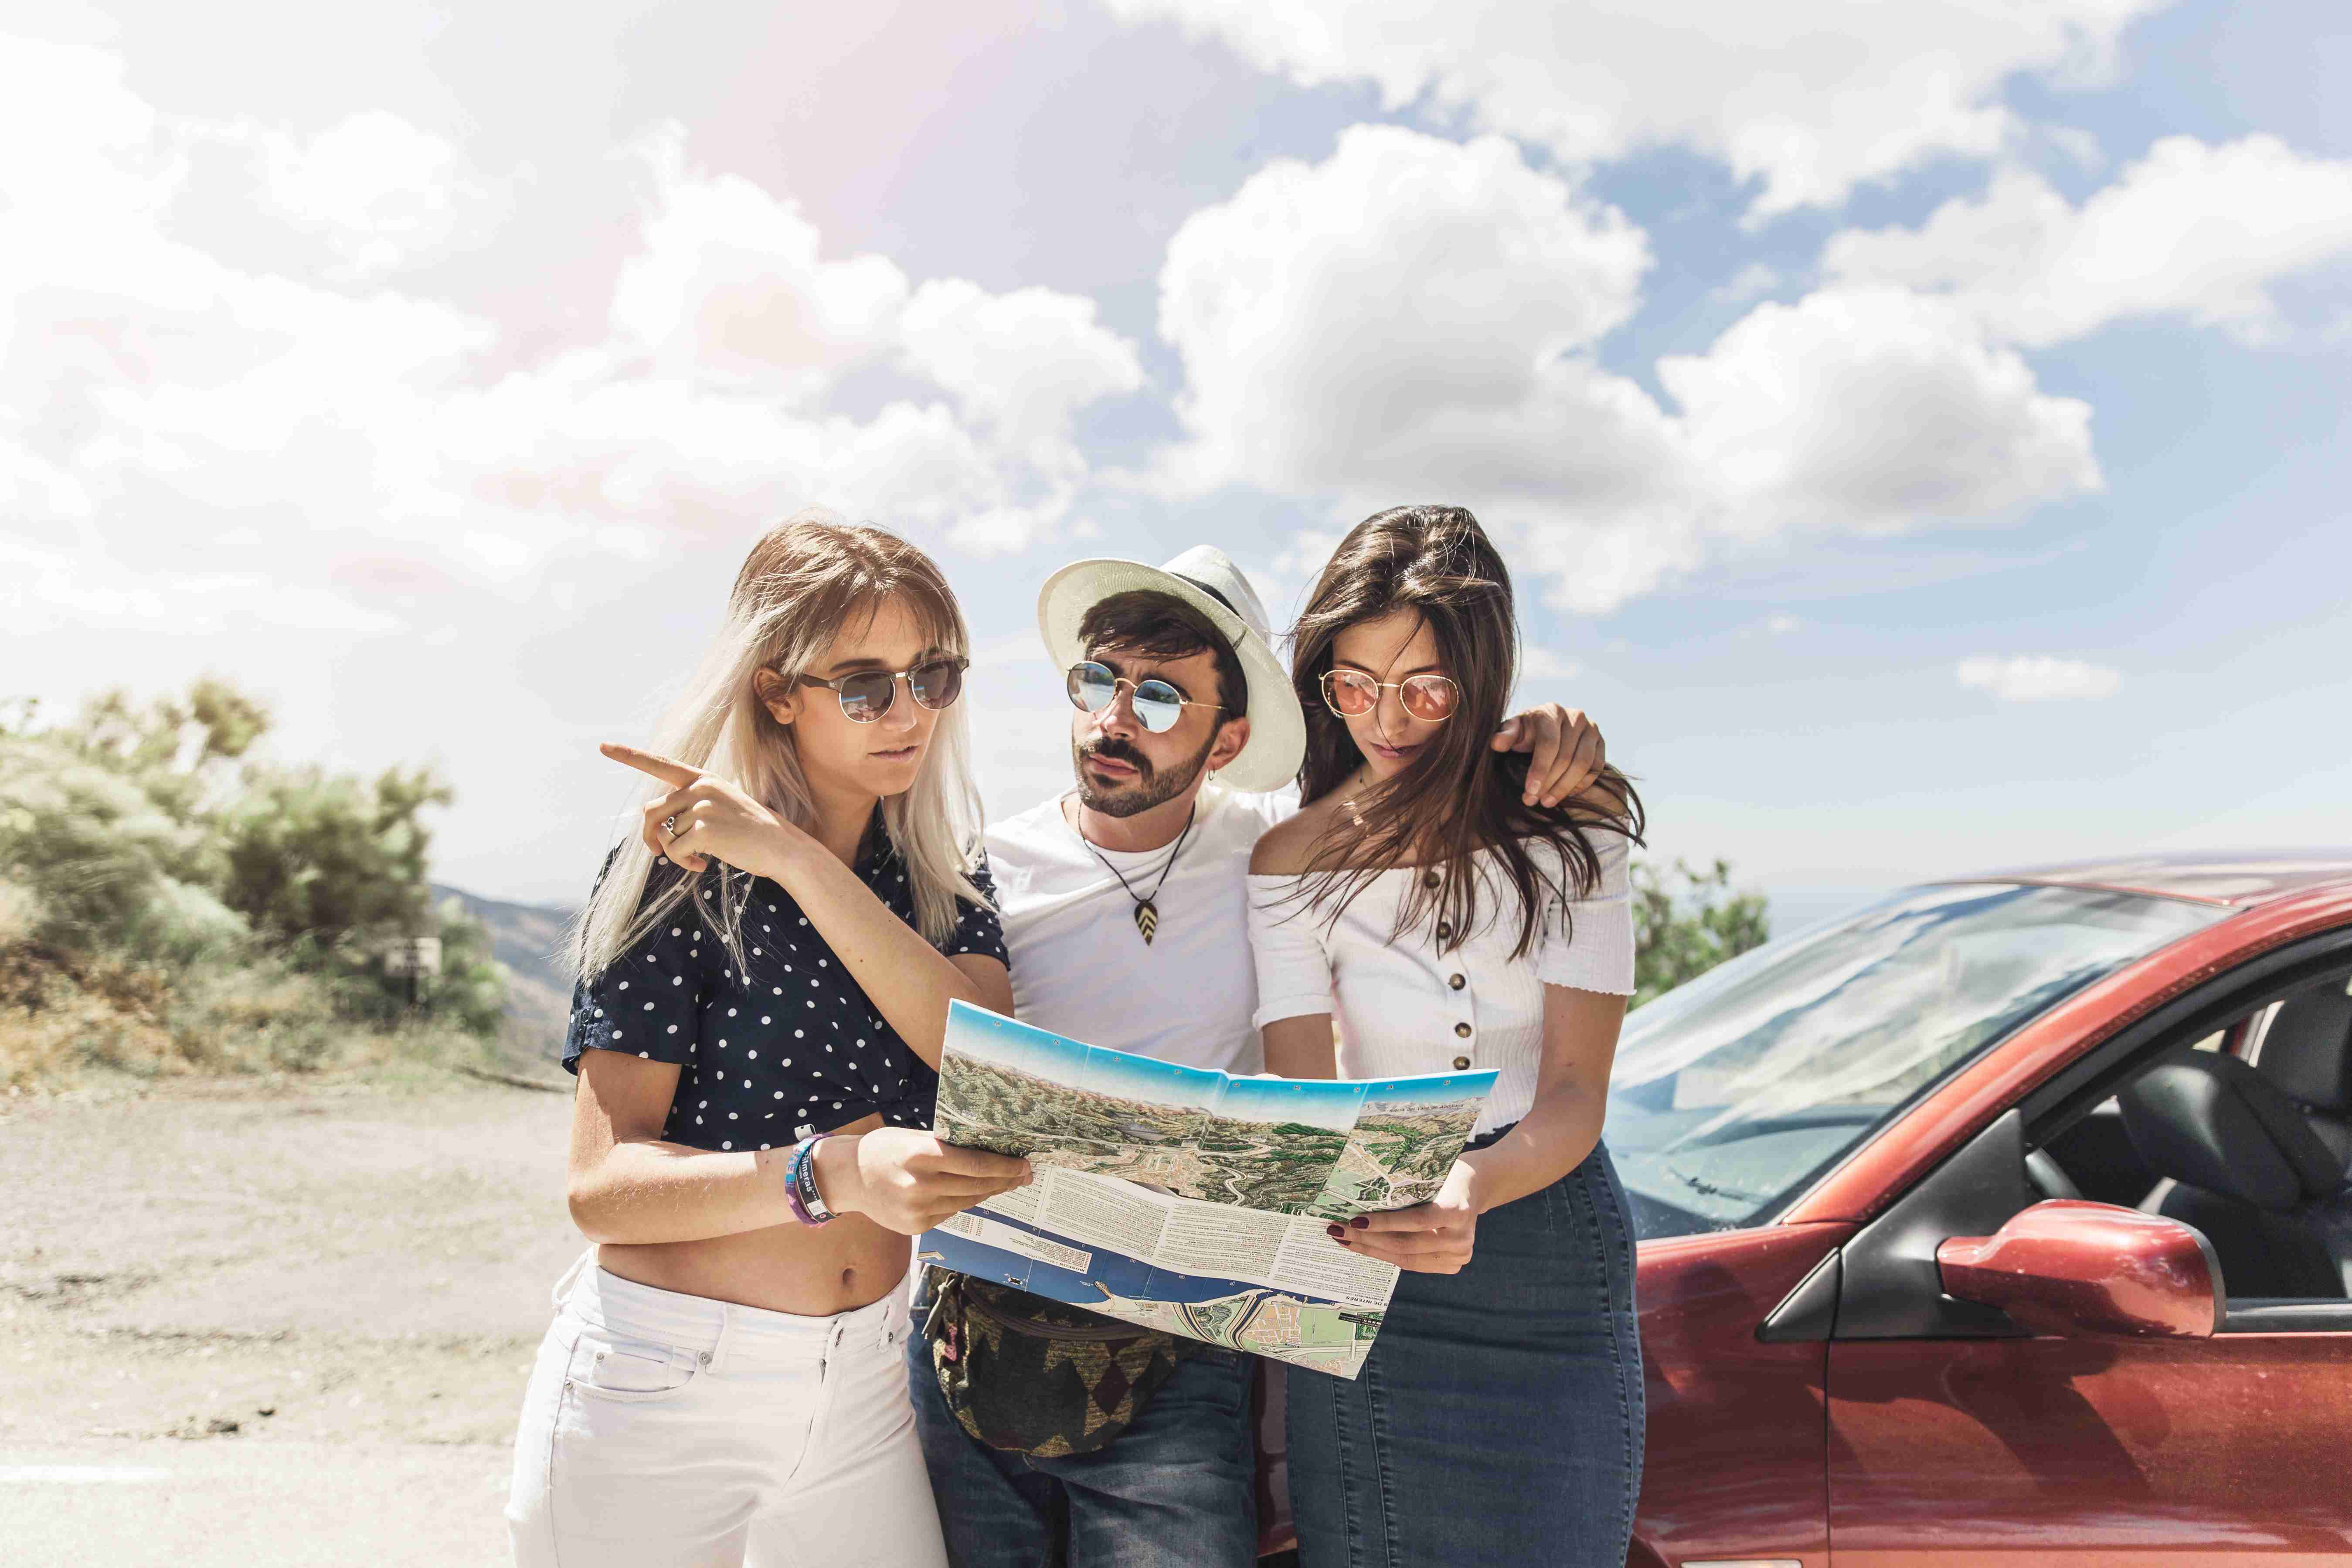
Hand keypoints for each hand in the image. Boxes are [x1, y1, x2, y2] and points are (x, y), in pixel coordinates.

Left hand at [602, 742, 808, 877]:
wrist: (780, 846)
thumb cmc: (747, 831)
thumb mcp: (719, 806)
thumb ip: (689, 807)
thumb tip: (655, 831)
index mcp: (702, 778)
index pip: (660, 764)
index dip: (629, 756)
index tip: (603, 747)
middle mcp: (700, 787)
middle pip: (651, 811)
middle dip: (650, 836)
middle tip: (658, 852)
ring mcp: (702, 806)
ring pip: (665, 835)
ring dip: (676, 853)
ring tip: (698, 858)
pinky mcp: (705, 829)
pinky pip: (675, 851)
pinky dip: (685, 863)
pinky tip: (704, 865)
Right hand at [817, 1128, 1032, 1235]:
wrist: (848, 1177)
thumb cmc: (884, 1149)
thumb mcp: (914, 1137)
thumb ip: (946, 1146)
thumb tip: (988, 1149)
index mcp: (922, 1156)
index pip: (976, 1164)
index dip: (1005, 1166)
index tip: (1024, 1164)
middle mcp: (921, 1185)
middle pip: (977, 1186)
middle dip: (1006, 1181)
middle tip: (1025, 1175)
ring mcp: (918, 1210)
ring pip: (967, 1201)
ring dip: (990, 1193)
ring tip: (1008, 1184)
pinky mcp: (916, 1226)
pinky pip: (951, 1212)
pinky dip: (965, 1202)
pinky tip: (977, 1194)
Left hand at [1330, 1161, 1479, 1272]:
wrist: (1477, 1186)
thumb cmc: (1447, 1174)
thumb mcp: (1431, 1173)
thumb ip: (1407, 1188)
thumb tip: (1358, 1195)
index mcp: (1457, 1210)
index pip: (1415, 1221)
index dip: (1383, 1223)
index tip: (1354, 1221)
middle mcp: (1461, 1238)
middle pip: (1406, 1244)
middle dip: (1367, 1239)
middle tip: (1338, 1230)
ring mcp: (1459, 1254)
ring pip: (1406, 1258)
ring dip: (1372, 1250)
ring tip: (1345, 1241)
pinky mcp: (1453, 1264)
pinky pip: (1413, 1263)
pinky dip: (1387, 1256)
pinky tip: (1366, 1248)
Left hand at [1492, 703, 1603, 807]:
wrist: (1547, 727)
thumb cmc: (1527, 731)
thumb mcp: (1514, 731)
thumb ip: (1506, 736)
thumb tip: (1496, 744)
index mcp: (1550, 711)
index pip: (1549, 744)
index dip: (1540, 770)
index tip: (1529, 792)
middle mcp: (1575, 716)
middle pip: (1565, 757)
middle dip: (1548, 784)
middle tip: (1533, 801)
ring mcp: (1591, 728)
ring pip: (1582, 765)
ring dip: (1564, 788)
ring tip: (1547, 802)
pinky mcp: (1600, 742)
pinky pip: (1596, 769)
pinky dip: (1581, 785)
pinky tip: (1564, 794)